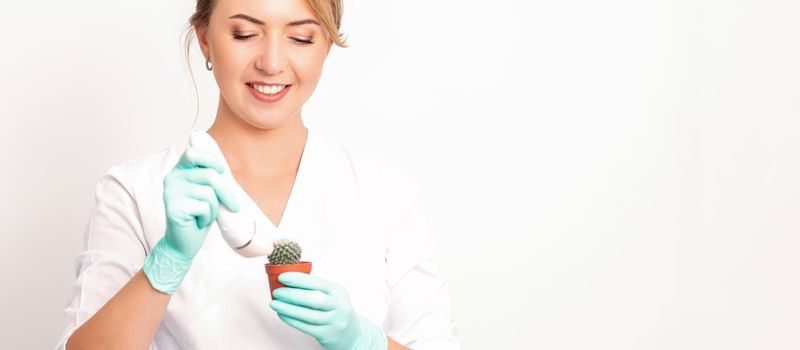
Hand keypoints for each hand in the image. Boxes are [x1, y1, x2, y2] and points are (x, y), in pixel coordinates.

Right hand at [161, 146, 239, 259]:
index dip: (210, 159)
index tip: (221, 171)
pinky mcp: (173, 207)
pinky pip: (204, 207)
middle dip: (226, 192)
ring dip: (214, 209)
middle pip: (209, 175)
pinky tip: (198, 222)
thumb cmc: (198, 216)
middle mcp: (171, 179)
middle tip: (233, 206)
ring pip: (208, 193)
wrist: (183, 243)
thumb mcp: (207, 193)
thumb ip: (210, 179)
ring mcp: (170, 193)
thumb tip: (223, 168)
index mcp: (179, 172)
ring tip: (205, 216)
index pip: (193, 153)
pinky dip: (207, 217)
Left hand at [269, 272, 387, 349]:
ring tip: (274, 303)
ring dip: (288, 308)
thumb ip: (315, 288)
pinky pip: (305, 327)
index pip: (317, 282)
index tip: (283, 277)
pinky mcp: (326, 334)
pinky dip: (291, 320)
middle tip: (277, 292)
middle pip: (314, 299)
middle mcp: (338, 306)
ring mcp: (333, 321)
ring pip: (307, 314)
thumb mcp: (332, 295)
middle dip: (292, 294)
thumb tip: (288, 280)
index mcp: (338, 291)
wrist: (351, 333)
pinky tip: (281, 314)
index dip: (299, 279)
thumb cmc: (335, 309)